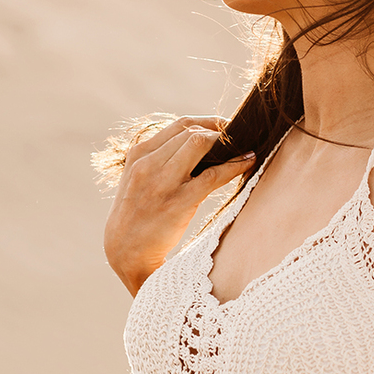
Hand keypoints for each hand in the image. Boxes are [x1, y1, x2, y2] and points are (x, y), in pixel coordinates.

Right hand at [104, 118, 254, 294]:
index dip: (209, 122)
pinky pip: (213, 175)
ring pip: (200, 144)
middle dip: (221, 130)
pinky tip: (248, 161)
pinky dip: (235, 165)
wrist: (124, 251)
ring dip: (228, 143)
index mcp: (139, 154)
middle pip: (191, 131)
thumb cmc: (136, 214)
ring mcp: (163, 182)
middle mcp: (148, 163)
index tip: (225, 126)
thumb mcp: (138, 179)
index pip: (180, 125)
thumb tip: (199, 143)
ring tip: (245, 146)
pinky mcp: (178, 202)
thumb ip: (160, 159)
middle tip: (241, 136)